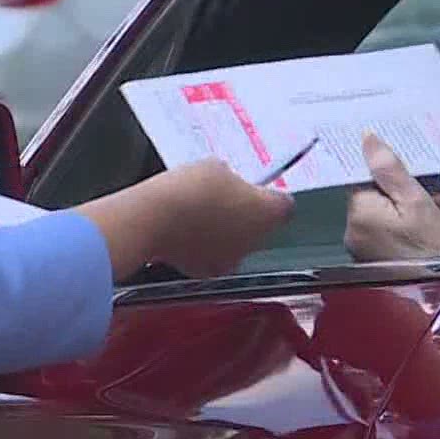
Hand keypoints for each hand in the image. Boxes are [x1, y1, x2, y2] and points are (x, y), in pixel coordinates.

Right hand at [157, 158, 297, 278]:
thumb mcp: (214, 167)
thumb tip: (226, 183)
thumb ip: (230, 178)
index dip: (269, 196)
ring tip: (199, 214)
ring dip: (225, 232)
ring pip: (237, 243)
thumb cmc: (188, 190)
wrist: (155, 219)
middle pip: (260, 226)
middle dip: (245, 214)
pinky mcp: (209, 271)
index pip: (284, 205)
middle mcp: (256, 240)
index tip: (256, 189)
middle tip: (221, 197)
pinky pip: (213, 256)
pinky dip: (204, 247)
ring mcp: (234, 259)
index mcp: (268, 211)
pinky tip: (187, 232)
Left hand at [343, 132, 439, 261]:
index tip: (406, 173)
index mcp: (360, 215)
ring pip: (391, 216)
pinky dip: (415, 229)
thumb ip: (389, 169)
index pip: (364, 180)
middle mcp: (356, 235)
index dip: (388, 174)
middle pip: (380, 198)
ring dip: (417, 210)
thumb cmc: (435, 253)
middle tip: (437, 195)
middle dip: (409, 192)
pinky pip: (394, 235)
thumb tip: (368, 140)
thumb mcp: (417, 201)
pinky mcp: (379, 263)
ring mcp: (367, 252)